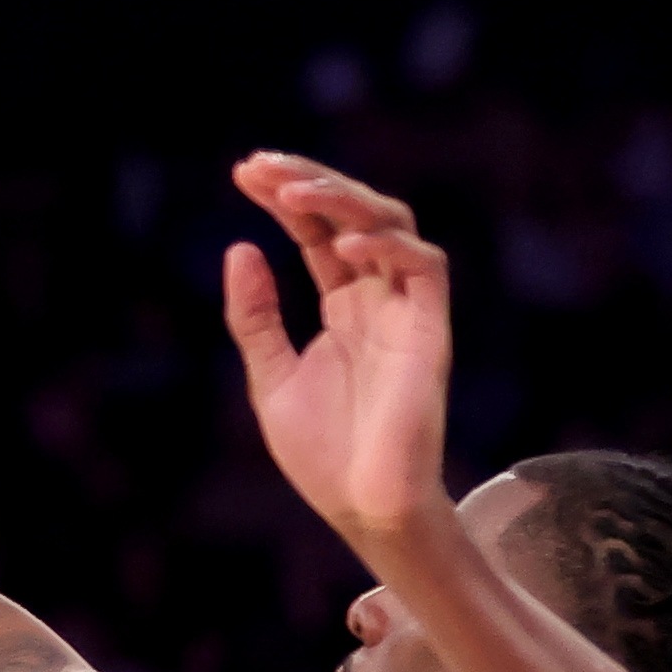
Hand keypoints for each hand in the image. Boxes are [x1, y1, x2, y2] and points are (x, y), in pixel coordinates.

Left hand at [219, 152, 455, 550]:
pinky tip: (341, 247)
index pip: (317, 230)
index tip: (243, 172)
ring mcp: (406, 309)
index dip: (284, 196)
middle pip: (352, 212)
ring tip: (289, 193)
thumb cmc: (323, 453)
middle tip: (259, 165)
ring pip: (391, 223)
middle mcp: (378, 297)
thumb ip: (256, 317)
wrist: (364, 507)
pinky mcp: (431, 330)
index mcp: (343, 306)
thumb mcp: (271, 376)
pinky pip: (425, 268)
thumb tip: (240, 248)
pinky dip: (386, 247)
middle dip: (308, 180)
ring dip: (342, 199)